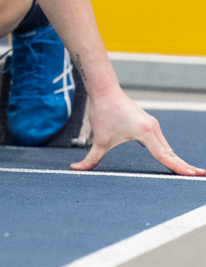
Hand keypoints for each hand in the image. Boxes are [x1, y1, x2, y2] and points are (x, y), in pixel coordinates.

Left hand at [70, 88, 204, 175]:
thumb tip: (74, 170)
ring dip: (177, 160)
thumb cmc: (102, 112)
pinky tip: (174, 162)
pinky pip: (162, 143)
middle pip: (171, 153)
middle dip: (184, 166)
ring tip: (192, 173)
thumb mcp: (97, 140)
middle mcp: (153, 128)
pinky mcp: (149, 124)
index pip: (164, 155)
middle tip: (200, 177)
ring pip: (167, 148)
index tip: (192, 174)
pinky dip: (169, 153)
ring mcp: (152, 125)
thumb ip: (89, 159)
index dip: (177, 167)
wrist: (104, 89)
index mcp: (145, 132)